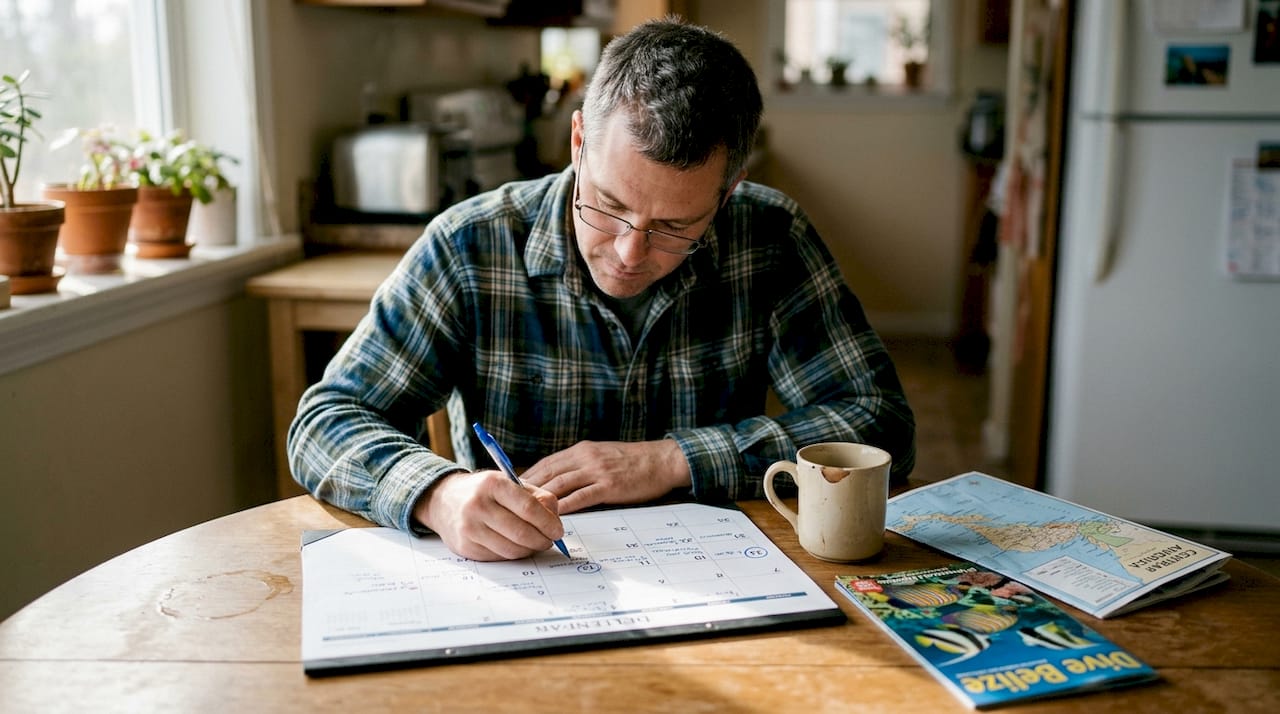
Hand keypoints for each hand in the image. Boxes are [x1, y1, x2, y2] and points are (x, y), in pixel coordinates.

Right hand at [413, 470, 564, 560]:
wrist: (443, 500)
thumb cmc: (484, 491)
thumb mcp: (510, 483)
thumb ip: (537, 496)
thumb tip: (555, 517)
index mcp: (493, 484)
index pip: (529, 508)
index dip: (549, 523)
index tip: (558, 530)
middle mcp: (478, 505)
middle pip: (521, 533)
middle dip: (542, 540)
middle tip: (549, 541)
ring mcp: (469, 528)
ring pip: (511, 549)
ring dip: (529, 550)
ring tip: (535, 544)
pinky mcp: (464, 547)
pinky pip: (498, 557)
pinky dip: (513, 554)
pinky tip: (516, 546)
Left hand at [520, 439, 691, 513]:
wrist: (661, 460)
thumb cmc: (633, 461)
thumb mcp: (602, 455)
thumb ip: (581, 465)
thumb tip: (558, 481)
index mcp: (581, 450)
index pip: (546, 463)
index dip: (526, 476)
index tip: (510, 490)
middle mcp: (585, 457)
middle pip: (547, 473)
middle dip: (526, 489)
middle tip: (508, 505)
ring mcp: (596, 471)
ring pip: (560, 485)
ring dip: (541, 499)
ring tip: (524, 513)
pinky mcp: (609, 485)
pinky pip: (581, 497)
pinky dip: (564, 507)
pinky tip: (552, 517)